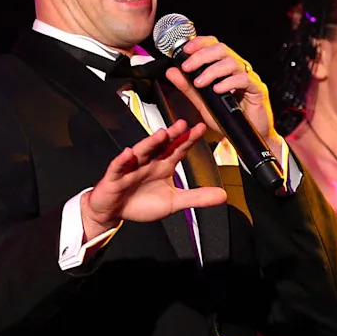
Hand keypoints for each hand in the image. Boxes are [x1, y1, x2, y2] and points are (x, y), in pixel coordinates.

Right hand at [81, 119, 226, 240]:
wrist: (114, 211)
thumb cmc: (141, 202)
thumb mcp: (174, 202)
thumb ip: (197, 197)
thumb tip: (222, 196)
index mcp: (163, 165)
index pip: (178, 149)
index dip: (188, 139)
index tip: (201, 128)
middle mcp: (149, 162)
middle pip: (161, 146)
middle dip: (171, 135)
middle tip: (182, 124)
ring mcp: (132, 168)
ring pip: (142, 152)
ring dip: (150, 143)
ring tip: (161, 134)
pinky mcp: (115, 177)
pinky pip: (118, 167)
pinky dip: (123, 160)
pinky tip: (128, 153)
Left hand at [164, 36, 279, 149]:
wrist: (246, 137)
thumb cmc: (228, 118)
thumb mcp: (202, 103)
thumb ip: (188, 87)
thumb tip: (172, 71)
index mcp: (226, 67)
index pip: (214, 45)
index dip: (200, 43)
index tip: (185, 50)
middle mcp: (238, 69)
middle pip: (222, 49)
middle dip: (202, 56)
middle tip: (187, 67)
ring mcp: (249, 78)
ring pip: (231, 62)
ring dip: (212, 71)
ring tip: (199, 83)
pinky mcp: (258, 90)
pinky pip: (244, 80)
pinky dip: (228, 83)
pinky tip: (217, 89)